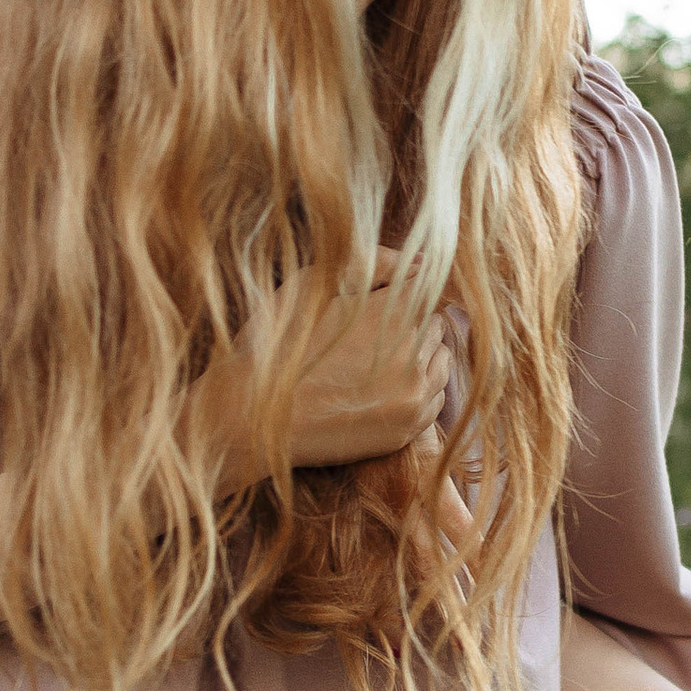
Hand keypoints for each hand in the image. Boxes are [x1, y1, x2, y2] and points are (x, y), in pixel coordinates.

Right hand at [287, 258, 453, 466]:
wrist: (249, 417)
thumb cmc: (274, 345)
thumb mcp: (311, 286)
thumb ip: (373, 265)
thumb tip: (422, 261)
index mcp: (393, 308)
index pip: (424, 288)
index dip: (398, 293)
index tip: (374, 306)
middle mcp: (412, 349)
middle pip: (434, 324)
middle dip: (408, 326)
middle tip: (366, 340)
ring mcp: (413, 393)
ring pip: (441, 361)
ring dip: (419, 358)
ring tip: (375, 366)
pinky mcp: (408, 428)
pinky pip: (436, 400)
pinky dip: (417, 391)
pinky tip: (381, 391)